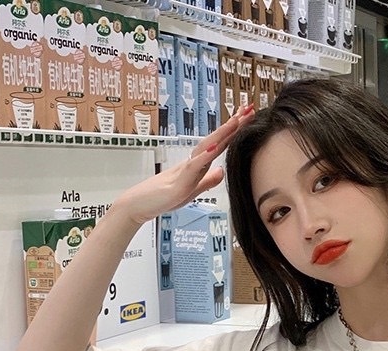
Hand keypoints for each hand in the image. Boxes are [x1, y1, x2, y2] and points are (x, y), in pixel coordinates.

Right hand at [113, 103, 255, 226]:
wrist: (138, 205)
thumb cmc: (162, 198)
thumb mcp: (192, 190)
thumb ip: (207, 180)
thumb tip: (222, 171)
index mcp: (197, 165)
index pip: (219, 145)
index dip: (234, 132)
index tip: (247, 117)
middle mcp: (192, 162)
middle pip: (215, 140)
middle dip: (233, 125)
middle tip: (249, 108)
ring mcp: (185, 170)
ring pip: (206, 148)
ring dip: (221, 134)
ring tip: (236, 121)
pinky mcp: (179, 183)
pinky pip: (193, 167)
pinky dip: (204, 157)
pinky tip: (214, 148)